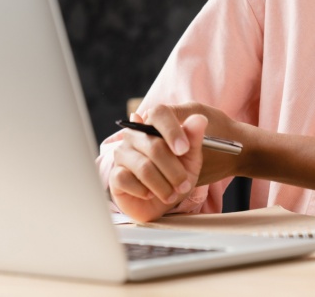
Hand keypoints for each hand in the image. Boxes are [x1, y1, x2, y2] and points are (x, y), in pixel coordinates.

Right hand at [109, 105, 207, 222]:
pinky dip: (144, 191)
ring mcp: (122, 153)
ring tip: (171, 194)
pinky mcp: (115, 174)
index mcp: (153, 124)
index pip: (159, 113)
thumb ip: (193, 138)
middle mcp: (134, 135)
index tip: (184, 149)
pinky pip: (127, 180)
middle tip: (184, 184)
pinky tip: (150, 194)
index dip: (172, 130)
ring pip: (144, 167)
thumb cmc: (175, 174)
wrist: (161, 201)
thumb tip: (199, 119)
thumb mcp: (190, 157)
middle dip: (174, 170)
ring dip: (162, 185)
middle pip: (155, 146)